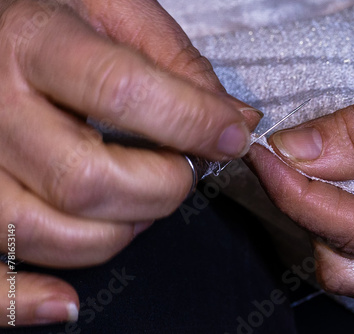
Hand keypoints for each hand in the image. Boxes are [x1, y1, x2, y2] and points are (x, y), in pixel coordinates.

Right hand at [0, 0, 259, 325]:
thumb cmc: (53, 16)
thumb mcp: (115, 10)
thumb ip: (178, 63)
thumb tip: (235, 119)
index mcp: (34, 42)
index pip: (123, 93)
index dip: (193, 122)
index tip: (232, 135)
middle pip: (88, 180)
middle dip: (162, 187)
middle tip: (181, 170)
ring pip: (48, 231)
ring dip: (118, 232)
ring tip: (137, 202)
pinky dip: (25, 300)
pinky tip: (68, 301)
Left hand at [247, 50, 353, 300]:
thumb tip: (294, 151)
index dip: (298, 194)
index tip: (264, 157)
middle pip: (344, 264)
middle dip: (305, 214)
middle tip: (284, 163)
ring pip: (349, 269)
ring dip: (318, 224)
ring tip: (311, 175)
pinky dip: (337, 226)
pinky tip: (335, 190)